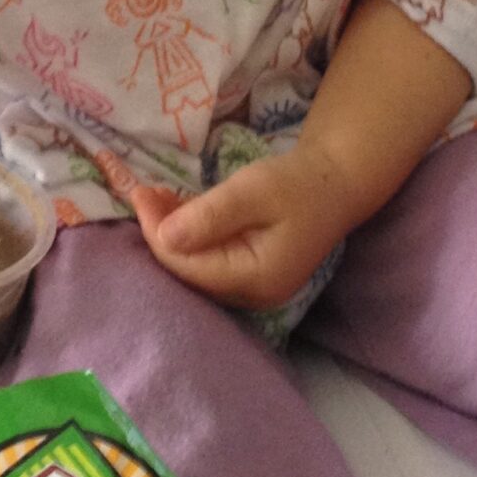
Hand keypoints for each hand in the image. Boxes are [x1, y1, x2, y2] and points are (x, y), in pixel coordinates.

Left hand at [129, 140, 357, 312]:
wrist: (337, 182)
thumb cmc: (299, 183)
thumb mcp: (254, 190)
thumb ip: (210, 215)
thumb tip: (164, 237)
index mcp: (256, 278)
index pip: (190, 267)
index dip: (157, 234)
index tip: (139, 195)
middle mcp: (252, 294)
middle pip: (189, 272)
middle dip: (160, 234)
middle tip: (142, 193)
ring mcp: (251, 288)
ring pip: (196, 266)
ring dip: (172, 233)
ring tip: (154, 196)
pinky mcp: (249, 274)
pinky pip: (209, 260)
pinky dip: (191, 236)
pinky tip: (176, 208)